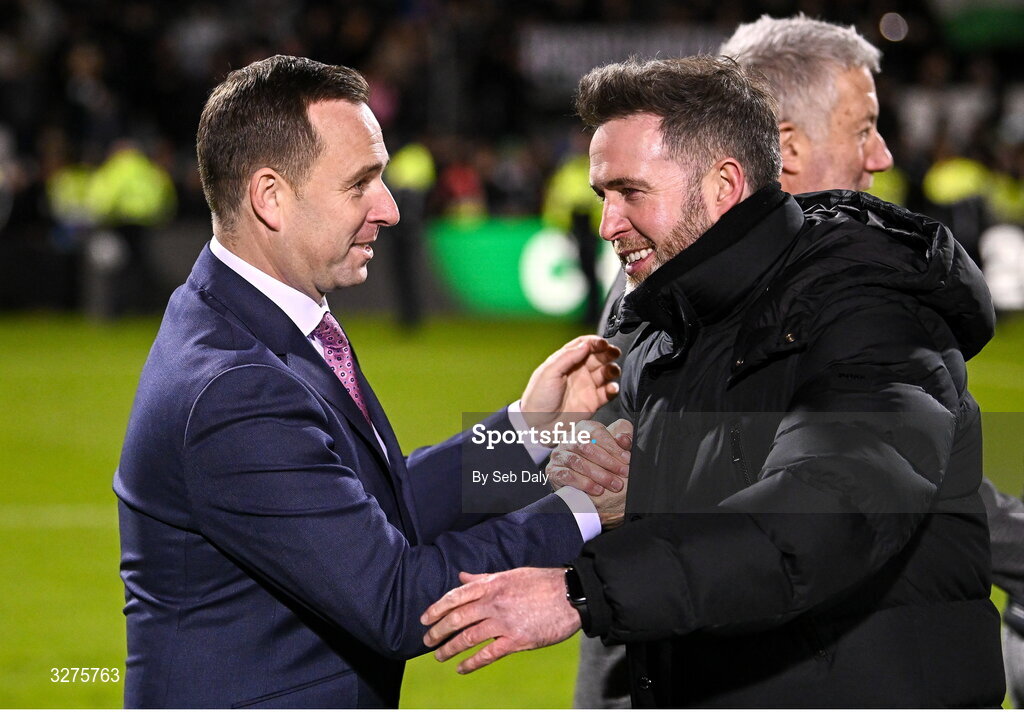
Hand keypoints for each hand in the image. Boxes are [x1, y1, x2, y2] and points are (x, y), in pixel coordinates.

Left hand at [421, 568, 579, 673]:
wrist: (571, 595)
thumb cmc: (542, 582)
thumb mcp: (511, 574)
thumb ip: (484, 578)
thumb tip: (462, 576)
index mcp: (492, 584)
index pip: (455, 596)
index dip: (436, 608)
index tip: (425, 619)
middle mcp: (493, 603)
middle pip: (457, 618)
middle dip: (438, 631)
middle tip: (427, 640)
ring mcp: (504, 623)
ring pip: (467, 637)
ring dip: (449, 648)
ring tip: (439, 655)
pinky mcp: (516, 640)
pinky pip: (487, 654)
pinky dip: (471, 663)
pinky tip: (461, 668)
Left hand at [520, 335, 619, 432]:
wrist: (538, 425)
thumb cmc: (538, 398)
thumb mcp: (549, 372)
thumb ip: (567, 357)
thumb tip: (585, 344)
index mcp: (566, 361)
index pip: (584, 345)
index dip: (595, 342)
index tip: (603, 343)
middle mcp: (578, 371)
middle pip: (598, 356)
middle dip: (608, 352)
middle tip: (613, 353)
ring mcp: (586, 386)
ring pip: (606, 372)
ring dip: (613, 369)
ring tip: (612, 371)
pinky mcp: (593, 402)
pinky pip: (608, 392)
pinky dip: (613, 388)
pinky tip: (611, 388)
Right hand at [548, 419, 632, 528]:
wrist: (578, 479)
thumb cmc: (598, 459)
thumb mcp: (611, 447)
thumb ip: (621, 441)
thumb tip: (624, 439)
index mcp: (583, 428)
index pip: (597, 432)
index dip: (613, 446)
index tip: (627, 459)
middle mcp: (568, 438)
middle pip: (587, 447)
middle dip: (608, 462)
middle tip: (623, 473)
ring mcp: (558, 454)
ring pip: (577, 462)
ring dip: (599, 474)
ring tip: (614, 484)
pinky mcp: (552, 470)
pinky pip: (567, 476)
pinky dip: (584, 483)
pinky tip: (598, 490)